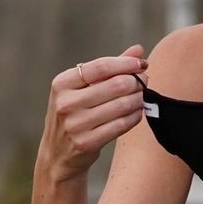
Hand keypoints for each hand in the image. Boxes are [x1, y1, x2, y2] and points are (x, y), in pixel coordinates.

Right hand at [40, 46, 147, 183]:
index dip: (126, 63)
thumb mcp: (82, 88)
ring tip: (143, 95)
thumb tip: (138, 50)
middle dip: (137, 81)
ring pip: (122, 105)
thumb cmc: (75, 113)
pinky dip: (135, 116)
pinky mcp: (86, 142)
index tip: (142, 64)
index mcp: (62, 83)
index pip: (101, 67)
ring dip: (139, 98)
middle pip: (116, 85)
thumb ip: (110, 68)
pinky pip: (122, 125)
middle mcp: (65, 103)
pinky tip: (138, 111)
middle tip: (145, 81)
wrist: (57, 153)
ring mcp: (75, 124)